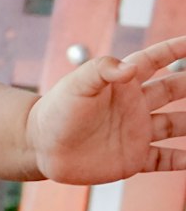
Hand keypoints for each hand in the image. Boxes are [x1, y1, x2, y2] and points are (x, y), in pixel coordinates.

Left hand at [25, 35, 185, 183]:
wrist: (39, 146)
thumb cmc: (55, 110)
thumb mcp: (77, 84)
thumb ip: (103, 70)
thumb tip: (131, 66)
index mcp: (123, 84)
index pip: (156, 60)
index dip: (176, 49)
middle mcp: (135, 106)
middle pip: (174, 90)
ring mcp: (136, 132)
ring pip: (176, 125)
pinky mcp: (133, 159)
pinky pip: (164, 159)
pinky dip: (182, 161)